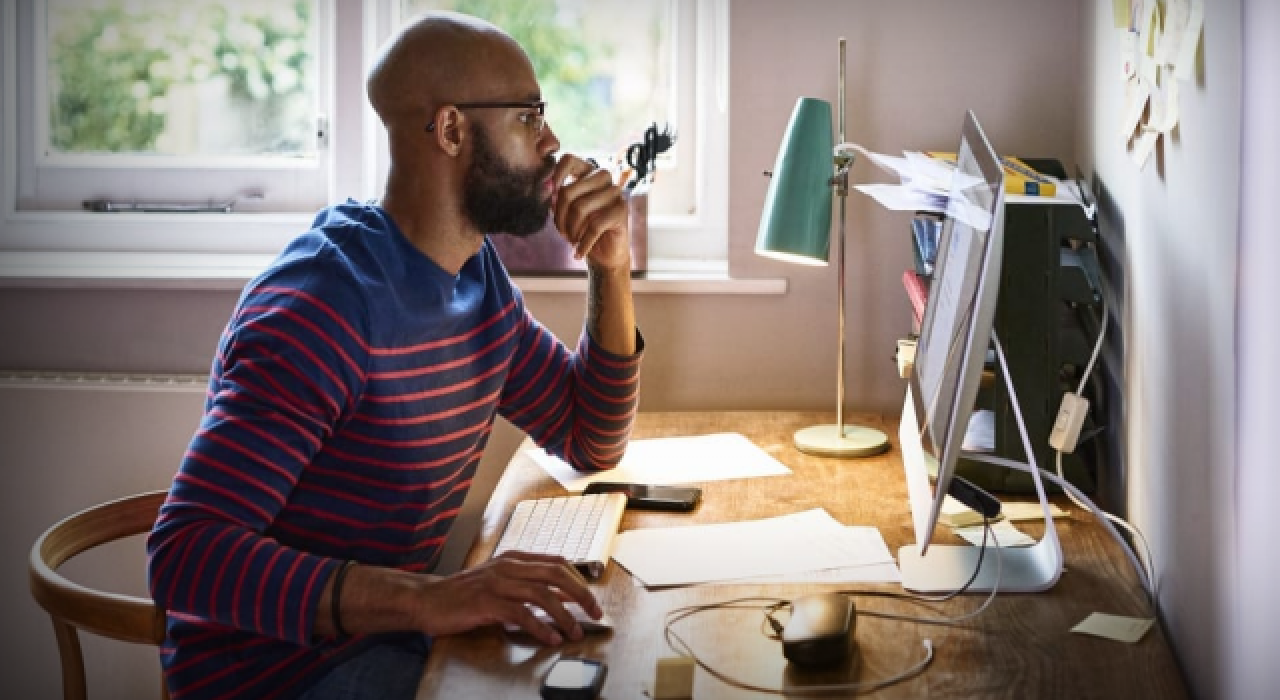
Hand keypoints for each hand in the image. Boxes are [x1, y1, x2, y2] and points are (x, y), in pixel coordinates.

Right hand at [412, 551, 600, 645]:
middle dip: (581, 595)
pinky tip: (549, 638)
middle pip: (556, 575)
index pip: (557, 563)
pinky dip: (540, 627)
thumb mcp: (498, 580)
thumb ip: (525, 583)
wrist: (428, 599)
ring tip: (574, 633)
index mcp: (514, 559)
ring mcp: (497, 583)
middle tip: (595, 614)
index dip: (579, 580)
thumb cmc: (463, 593)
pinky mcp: (487, 603)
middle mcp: (508, 567)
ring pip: (542, 595)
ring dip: (564, 616)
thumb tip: (559, 596)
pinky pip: (521, 614)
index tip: (592, 600)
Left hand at [550, 154, 630, 271]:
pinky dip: (583, 244)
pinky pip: (594, 226)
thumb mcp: (564, 213)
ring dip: (571, 231)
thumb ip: (555, 198)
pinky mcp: (621, 210)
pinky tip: (578, 253)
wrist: (605, 255)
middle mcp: (603, 178)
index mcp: (587, 173)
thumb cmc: (582, 230)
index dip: (555, 176)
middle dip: (559, 218)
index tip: (550, 198)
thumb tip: (546, 188)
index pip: (569, 160)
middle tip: (561, 233)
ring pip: (580, 208)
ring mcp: (615, 193)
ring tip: (571, 241)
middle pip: (568, 191)